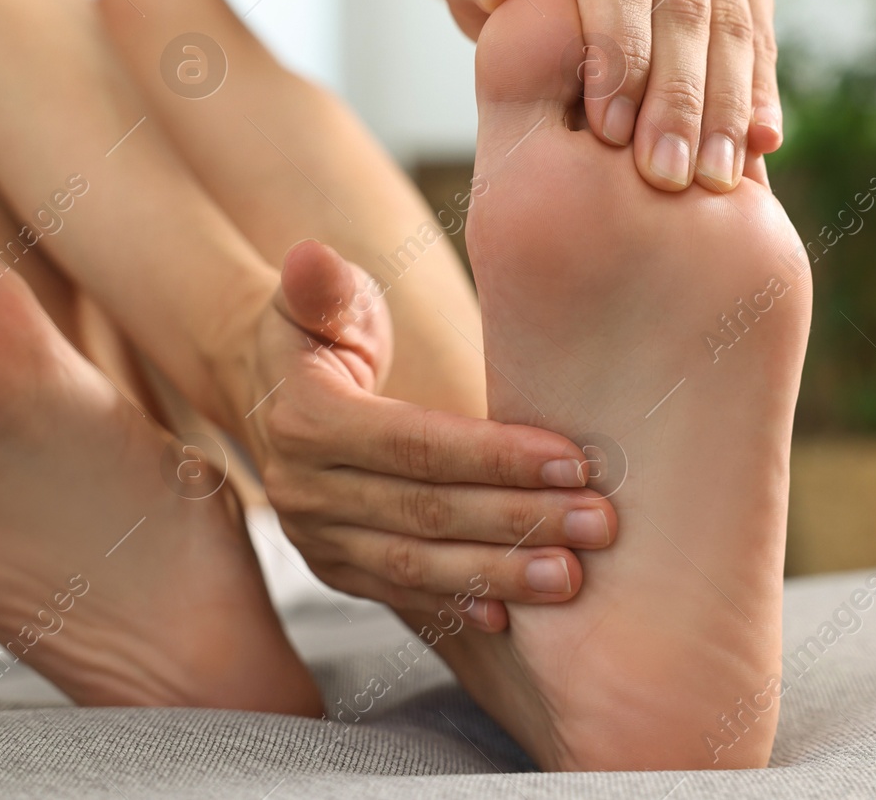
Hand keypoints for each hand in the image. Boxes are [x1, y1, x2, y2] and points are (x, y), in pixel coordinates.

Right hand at [232, 240, 617, 630]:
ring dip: (499, 574)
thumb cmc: (322, 329)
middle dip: (518, 520)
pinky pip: (400, 592)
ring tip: (572, 575)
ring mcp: (316, 538)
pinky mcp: (336, 569)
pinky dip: (456, 605)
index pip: (415, 445)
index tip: (574, 460)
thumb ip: (323, 286)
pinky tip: (512, 617)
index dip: (495, 456)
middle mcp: (302, 489)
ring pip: (416, 564)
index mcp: (305, 419)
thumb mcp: (322, 300)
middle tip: (600, 523)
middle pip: (425, 511)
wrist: (275, 388)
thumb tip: (310, 256)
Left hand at [437, 0, 779, 192]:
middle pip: (684, 2)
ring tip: (713, 180)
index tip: (610, 133)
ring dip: (726, 106)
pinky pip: (763, 37)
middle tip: (667, 173)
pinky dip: (758, 95)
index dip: (620, 56)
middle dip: (677, 96)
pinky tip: (758, 150)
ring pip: (733, 23)